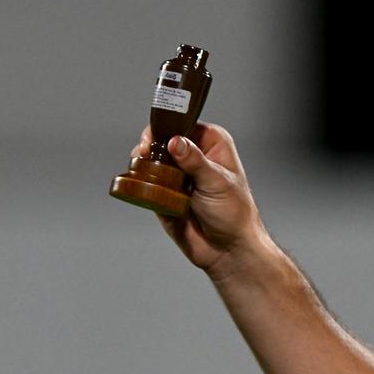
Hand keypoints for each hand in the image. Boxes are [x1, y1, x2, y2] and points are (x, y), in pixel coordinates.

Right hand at [132, 122, 266, 278]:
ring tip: (140, 166)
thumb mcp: (217, 182)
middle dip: (150, 145)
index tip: (154, 137)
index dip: (167, 127)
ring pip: (152, 160)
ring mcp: (178, 174)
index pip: (184, 124)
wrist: (227, 248)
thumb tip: (175, 142)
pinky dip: (141, 183)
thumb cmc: (234, 213)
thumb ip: (195, 162)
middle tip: (143, 153)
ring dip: (143, 163)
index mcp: (212, 144)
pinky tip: (139, 183)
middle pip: (163, 140)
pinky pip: (146, 183)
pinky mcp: (164, 192)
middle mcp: (194, 156)